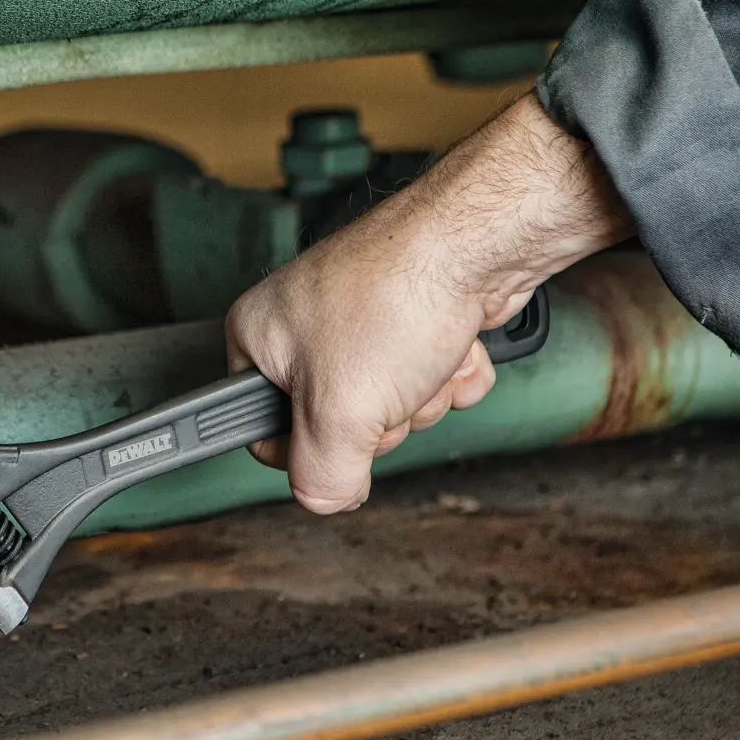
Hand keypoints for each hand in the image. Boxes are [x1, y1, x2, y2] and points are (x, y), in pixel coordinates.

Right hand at [225, 94, 631, 514]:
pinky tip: (454, 344)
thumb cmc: (398, 295)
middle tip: (389, 386)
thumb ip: (320, 477)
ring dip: (422, 396)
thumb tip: (325, 498)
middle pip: (336, 424)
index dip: (309, 448)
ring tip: (425, 356)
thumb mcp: (340, 414)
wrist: (480, 240)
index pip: (263, 432)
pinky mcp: (413, 314)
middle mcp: (303, 323)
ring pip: (390, 404)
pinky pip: (429, 376)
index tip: (339, 434)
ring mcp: (361, 318)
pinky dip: (450, 371)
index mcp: (258, 337)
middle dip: (381, 417)